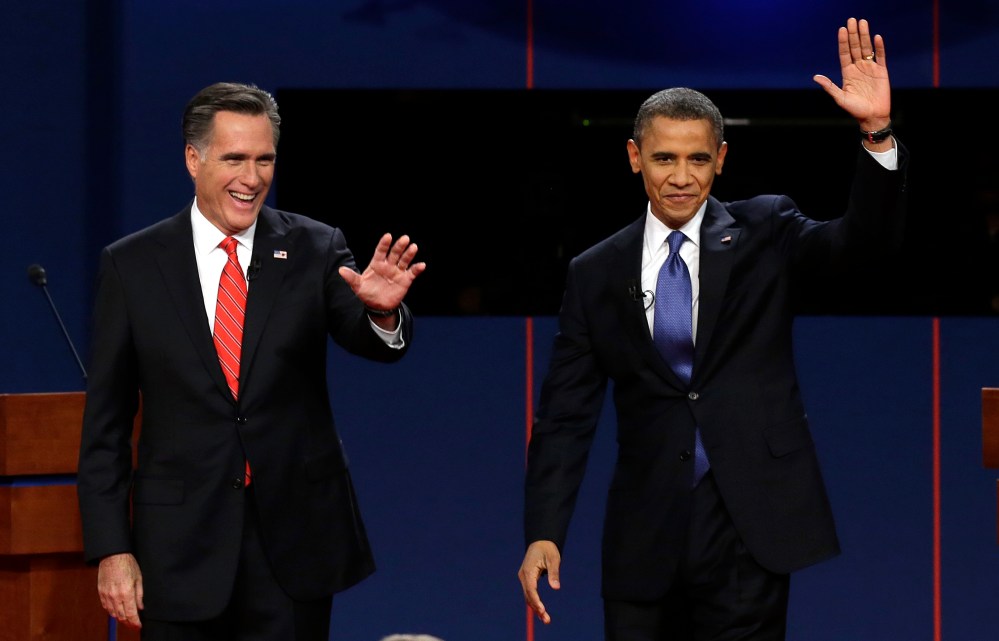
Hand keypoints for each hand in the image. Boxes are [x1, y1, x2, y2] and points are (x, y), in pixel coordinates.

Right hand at [97, 553, 143, 628]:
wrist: (112, 555)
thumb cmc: (128, 564)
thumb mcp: (139, 578)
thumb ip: (140, 594)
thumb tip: (141, 607)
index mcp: (127, 592)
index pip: (131, 614)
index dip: (135, 622)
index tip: (138, 626)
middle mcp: (115, 596)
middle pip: (121, 616)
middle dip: (128, 623)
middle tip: (134, 625)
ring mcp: (107, 595)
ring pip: (113, 613)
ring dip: (120, 618)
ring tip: (126, 620)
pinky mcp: (101, 592)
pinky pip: (106, 607)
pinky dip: (112, 611)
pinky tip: (117, 611)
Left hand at [338, 233, 425, 318]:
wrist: (378, 306)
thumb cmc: (367, 293)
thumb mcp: (357, 286)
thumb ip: (351, 278)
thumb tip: (340, 270)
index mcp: (376, 264)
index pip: (380, 251)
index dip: (384, 244)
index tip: (388, 236)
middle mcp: (388, 265)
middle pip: (394, 253)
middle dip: (399, 246)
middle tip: (405, 238)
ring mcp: (397, 271)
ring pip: (404, 260)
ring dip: (409, 254)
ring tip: (413, 247)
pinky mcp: (405, 280)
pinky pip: (412, 272)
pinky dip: (417, 268)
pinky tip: (422, 265)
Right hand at [518, 540, 560, 624]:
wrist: (541, 541)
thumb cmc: (548, 549)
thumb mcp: (554, 559)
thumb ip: (554, 574)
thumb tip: (556, 588)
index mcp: (529, 571)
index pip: (531, 589)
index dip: (536, 601)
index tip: (542, 610)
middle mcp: (523, 576)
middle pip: (528, 596)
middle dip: (537, 608)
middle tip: (547, 620)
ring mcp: (524, 578)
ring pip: (528, 596)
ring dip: (536, 608)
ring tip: (546, 619)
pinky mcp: (527, 579)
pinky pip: (529, 593)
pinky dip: (535, 602)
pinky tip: (541, 611)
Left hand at [813, 17, 890, 132]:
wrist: (872, 117)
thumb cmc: (855, 109)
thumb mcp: (840, 98)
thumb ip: (829, 86)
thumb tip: (815, 77)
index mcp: (847, 73)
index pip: (844, 53)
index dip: (843, 42)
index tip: (841, 29)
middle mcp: (858, 68)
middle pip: (855, 47)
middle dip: (853, 34)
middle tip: (852, 20)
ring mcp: (870, 68)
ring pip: (867, 48)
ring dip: (865, 36)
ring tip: (863, 22)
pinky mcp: (882, 71)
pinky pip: (880, 57)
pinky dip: (879, 47)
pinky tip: (876, 38)